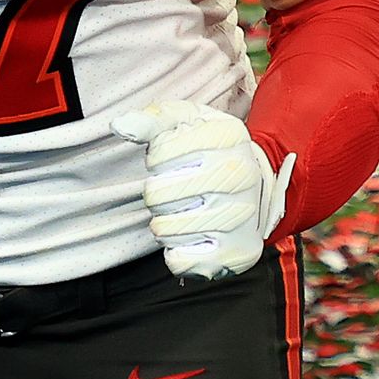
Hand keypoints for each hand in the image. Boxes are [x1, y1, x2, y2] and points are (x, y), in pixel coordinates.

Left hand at [112, 100, 293, 279]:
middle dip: (157, 194)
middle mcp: (240, 174)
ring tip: (185, 211)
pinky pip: (179, 260)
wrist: (258, 187)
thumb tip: (120, 125)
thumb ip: (155, 119)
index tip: (174, 159)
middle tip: (175, 190)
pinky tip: (193, 236)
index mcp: (228, 136)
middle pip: (158, 195)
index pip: (160, 155)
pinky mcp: (235, 252)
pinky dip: (176, 251)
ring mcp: (240, 215)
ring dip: (165, 223)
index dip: (157, 159)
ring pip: (164, 229)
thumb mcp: (190, 122)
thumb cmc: (213, 151)